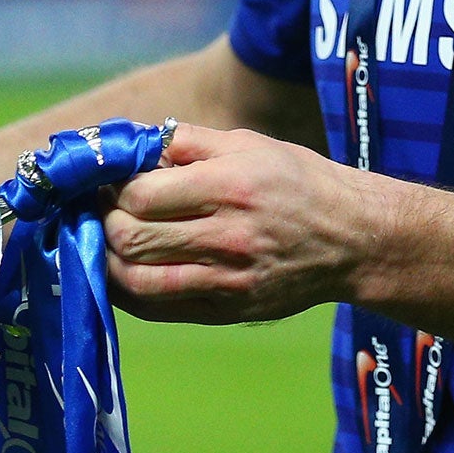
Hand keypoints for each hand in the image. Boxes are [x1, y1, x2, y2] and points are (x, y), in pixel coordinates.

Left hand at [101, 124, 385, 323]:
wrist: (354, 238)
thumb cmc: (297, 181)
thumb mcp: (247, 143)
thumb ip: (186, 142)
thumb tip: (132, 144)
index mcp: (229, 186)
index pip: (141, 195)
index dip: (111, 189)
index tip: (105, 182)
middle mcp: (227, 236)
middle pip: (132, 239)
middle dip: (103, 223)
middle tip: (99, 211)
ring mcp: (228, 280)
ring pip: (139, 281)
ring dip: (108, 261)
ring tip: (104, 241)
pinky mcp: (229, 311)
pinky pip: (161, 309)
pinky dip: (128, 293)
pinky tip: (119, 273)